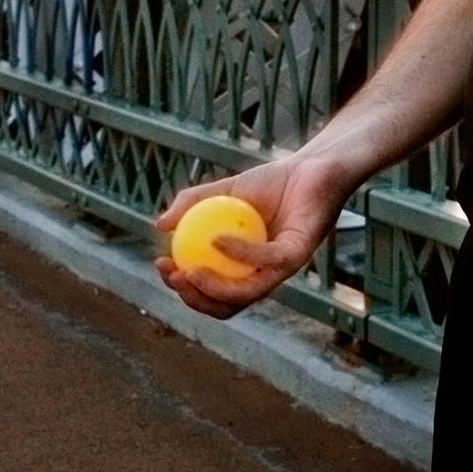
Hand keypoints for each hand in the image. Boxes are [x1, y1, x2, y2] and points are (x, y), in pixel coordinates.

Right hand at [152, 152, 356, 319]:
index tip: (161, 264)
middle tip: (173, 275)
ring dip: (213, 288)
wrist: (314, 166)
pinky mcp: (299, 254)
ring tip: (189, 271)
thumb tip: (158, 226)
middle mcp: (264, 275)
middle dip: (194, 299)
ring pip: (246, 295)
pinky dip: (239, 253)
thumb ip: (191, 204)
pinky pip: (266, 260)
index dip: (183, 288)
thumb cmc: (273, 182)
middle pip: (225, 306)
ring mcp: (282, 269)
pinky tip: (217, 240)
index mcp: (244, 269)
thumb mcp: (223, 191)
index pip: (210, 292)